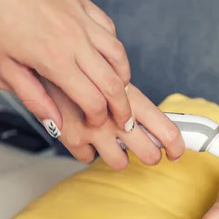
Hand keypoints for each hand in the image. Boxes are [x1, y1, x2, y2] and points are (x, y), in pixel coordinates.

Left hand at [0, 0, 133, 132]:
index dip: (99, 118)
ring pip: (119, 57)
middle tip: (125, 120)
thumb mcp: (4, 65)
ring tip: (121, 91)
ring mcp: (83, 21)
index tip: (96, 123)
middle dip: (123, 108)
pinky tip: (107, 57)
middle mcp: (75, 41)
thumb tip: (55, 125)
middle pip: (114, 84)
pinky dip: (114, 49)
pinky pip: (110, 31)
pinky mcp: (84, 5)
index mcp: (54, 60)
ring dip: (124, 79)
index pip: (93, 100)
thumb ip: (34, 98)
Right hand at [40, 78, 184, 169]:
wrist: (41, 56)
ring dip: (118, 155)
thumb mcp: (112, 72)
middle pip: (149, 154)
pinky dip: (87, 149)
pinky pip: (87, 158)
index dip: (176, 145)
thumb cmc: (80, 64)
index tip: (177, 153)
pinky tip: (85, 134)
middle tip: (146, 150)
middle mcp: (116, 118)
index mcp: (132, 99)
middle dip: (151, 156)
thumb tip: (155, 117)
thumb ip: (133, 96)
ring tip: (112, 141)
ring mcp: (94, 130)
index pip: (165, 128)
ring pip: (119, 163)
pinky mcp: (71, 138)